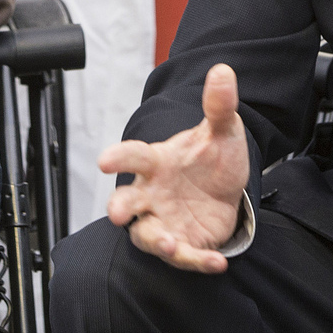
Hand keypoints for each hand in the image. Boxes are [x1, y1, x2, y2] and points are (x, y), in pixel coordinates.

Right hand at [99, 63, 248, 273]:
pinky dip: (197, 260)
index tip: (104, 161)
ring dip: (156, 241)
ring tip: (171, 244)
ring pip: (147, 235)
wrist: (228, 190)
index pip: (133, 156)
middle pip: (126, 201)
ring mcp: (164, 220)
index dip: (118, 157)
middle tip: (117, 213)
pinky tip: (216, 261)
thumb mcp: (222, 131)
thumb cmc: (211, 158)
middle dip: (119, 208)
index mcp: (157, 162)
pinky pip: (184, 256)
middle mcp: (152, 193)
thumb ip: (219, 105)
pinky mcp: (183, 243)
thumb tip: (224, 71)